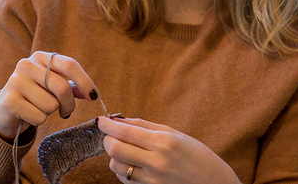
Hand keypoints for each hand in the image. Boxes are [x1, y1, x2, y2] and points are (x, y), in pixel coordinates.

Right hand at [0, 51, 97, 139]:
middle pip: (62, 88)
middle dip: (69, 105)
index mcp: (40, 57)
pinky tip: (28, 115)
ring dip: (49, 113)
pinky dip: (38, 121)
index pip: (69, 65)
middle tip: (66, 112)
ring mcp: (16, 81)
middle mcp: (26, 65)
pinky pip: (39, 117)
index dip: (85, 81)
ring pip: (51, 105)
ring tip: (38, 108)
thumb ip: (71, 86)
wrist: (4, 109)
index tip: (93, 96)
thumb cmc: (34, 96)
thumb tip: (91, 93)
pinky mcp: (9, 100)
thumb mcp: (51, 86)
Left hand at [98, 117, 240, 183]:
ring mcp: (153, 181)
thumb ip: (145, 126)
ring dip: (114, 157)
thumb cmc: (197, 156)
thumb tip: (119, 119)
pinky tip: (132, 164)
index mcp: (164, 142)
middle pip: (115, 150)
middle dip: (107, 140)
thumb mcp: (175, 134)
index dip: (107, 125)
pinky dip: (123, 171)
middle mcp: (157, 162)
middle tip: (110, 135)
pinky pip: (126, 180)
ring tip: (124, 151)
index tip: (100, 120)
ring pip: (117, 167)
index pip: (124, 132)